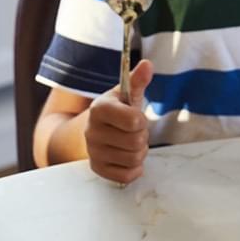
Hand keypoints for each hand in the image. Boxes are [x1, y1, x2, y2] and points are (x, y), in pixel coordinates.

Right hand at [85, 60, 153, 184]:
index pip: (134, 121)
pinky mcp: (97, 169)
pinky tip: (127, 157)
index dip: (141, 120)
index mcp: (99, 109)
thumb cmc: (115, 112)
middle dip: (141, 137)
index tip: (135, 117)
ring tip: (130, 143)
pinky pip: (127, 176)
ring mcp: (93, 152)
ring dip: (139, 152)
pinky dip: (133, 169)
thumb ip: (137, 81)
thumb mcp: (125, 95)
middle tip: (133, 132)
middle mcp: (92, 131)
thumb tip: (147, 65)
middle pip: (136, 142)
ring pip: (134, 159)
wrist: (93, 130)